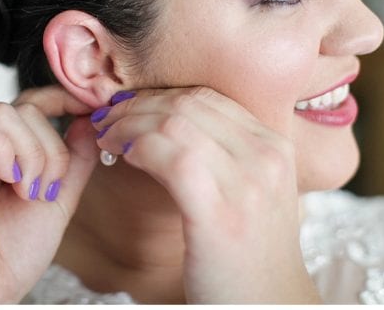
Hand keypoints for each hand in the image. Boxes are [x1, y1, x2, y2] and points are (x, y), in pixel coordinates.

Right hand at [0, 86, 97, 302]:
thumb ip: (74, 158)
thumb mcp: (58, 198)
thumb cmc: (12, 254)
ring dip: (29, 151)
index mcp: (0, 152)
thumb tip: (89, 117)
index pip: (29, 105)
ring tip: (27, 191)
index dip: (59, 99)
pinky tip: (7, 178)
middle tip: (46, 188)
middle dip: (48, 148)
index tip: (88, 109)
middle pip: (21, 109)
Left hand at [92, 86, 319, 302]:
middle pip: (189, 103)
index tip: (129, 108)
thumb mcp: (256, 194)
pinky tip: (121, 157)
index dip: (160, 95)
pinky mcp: (221, 213)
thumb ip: (228, 156)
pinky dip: (137, 147)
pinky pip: (171, 157)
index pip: (209, 97)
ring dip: (129, 124)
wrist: (272, 306)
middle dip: (138, 106)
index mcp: (275, 146)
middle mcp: (267, 156)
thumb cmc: (252, 257)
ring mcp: (248, 183)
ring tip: (107, 138)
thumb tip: (171, 127)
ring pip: (175, 123)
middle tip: (107, 120)